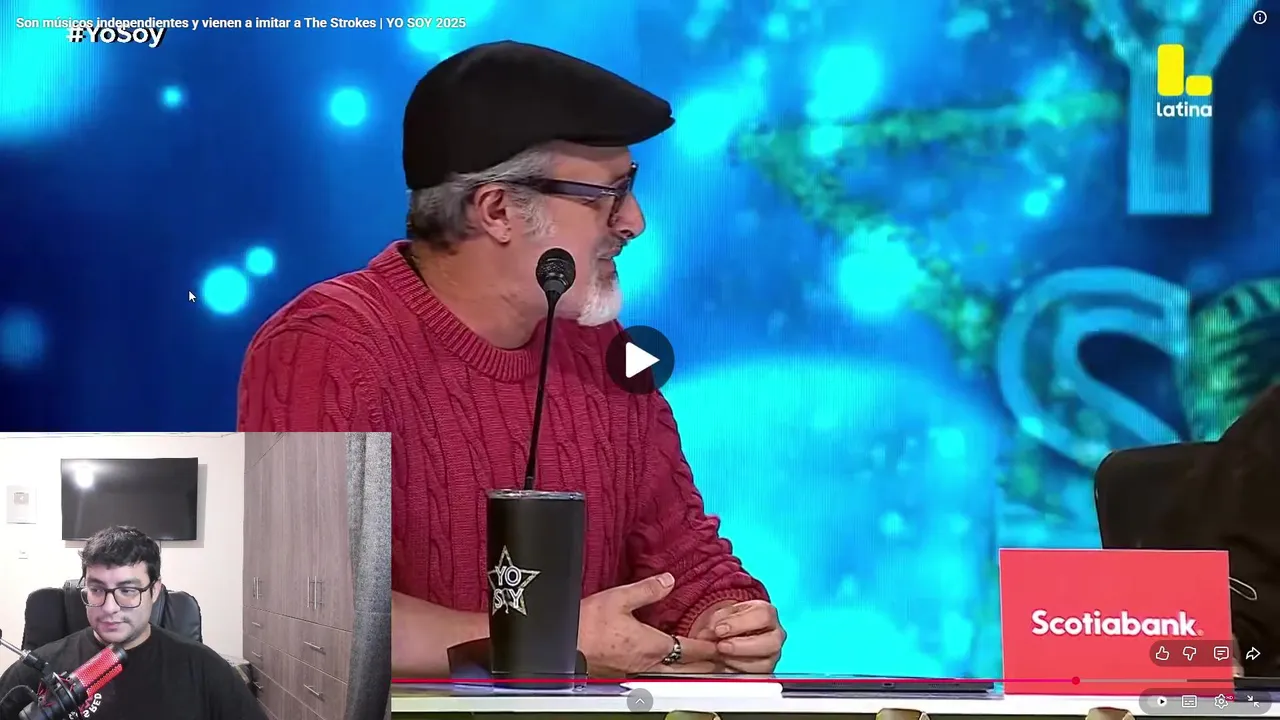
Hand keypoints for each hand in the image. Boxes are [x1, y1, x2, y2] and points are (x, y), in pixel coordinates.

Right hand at [578, 573, 718, 675]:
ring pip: (672, 672)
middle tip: (721, 658)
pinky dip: (669, 667)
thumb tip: (668, 580)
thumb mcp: (618, 599)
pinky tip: (667, 661)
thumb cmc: (586, 628)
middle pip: (686, 668)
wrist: (564, 648)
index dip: (710, 647)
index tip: (723, 645)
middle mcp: (649, 663)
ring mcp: (637, 671)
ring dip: (688, 667)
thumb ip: (647, 590)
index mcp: (654, 646)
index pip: (691, 649)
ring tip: (701, 661)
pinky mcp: (625, 674)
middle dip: (706, 663)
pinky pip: (656, 672)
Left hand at [693, 600, 783, 672]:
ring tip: (719, 656)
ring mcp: (771, 657)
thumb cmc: (726, 621)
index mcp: (766, 614)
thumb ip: (716, 620)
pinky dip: (735, 673)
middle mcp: (774, 636)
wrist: (723, 635)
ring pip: (764, 664)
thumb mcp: (720, 614)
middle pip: (771, 643)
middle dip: (741, 646)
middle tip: (720, 646)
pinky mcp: (763, 673)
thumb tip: (710, 632)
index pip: (763, 616)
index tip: (719, 629)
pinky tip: (723, 666)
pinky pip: (754, 678)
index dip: (739, 623)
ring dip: (736, 661)